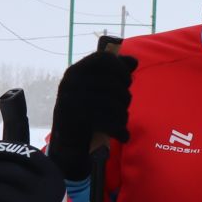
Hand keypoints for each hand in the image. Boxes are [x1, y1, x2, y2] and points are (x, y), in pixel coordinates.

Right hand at [47, 49, 135, 180]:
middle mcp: (71, 82)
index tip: (127, 82)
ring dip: (123, 116)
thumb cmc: (86, 111)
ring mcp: (71, 101)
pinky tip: (123, 136)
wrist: (67, 142)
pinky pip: (108, 122)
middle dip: (125, 98)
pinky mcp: (76, 121)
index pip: (104, 59)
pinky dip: (120, 131)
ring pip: (112, 104)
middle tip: (123, 108)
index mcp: (76, 71)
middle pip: (112, 84)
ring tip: (122, 122)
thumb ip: (115, 73)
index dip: (121, 69)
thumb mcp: (97, 89)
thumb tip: (134, 61)